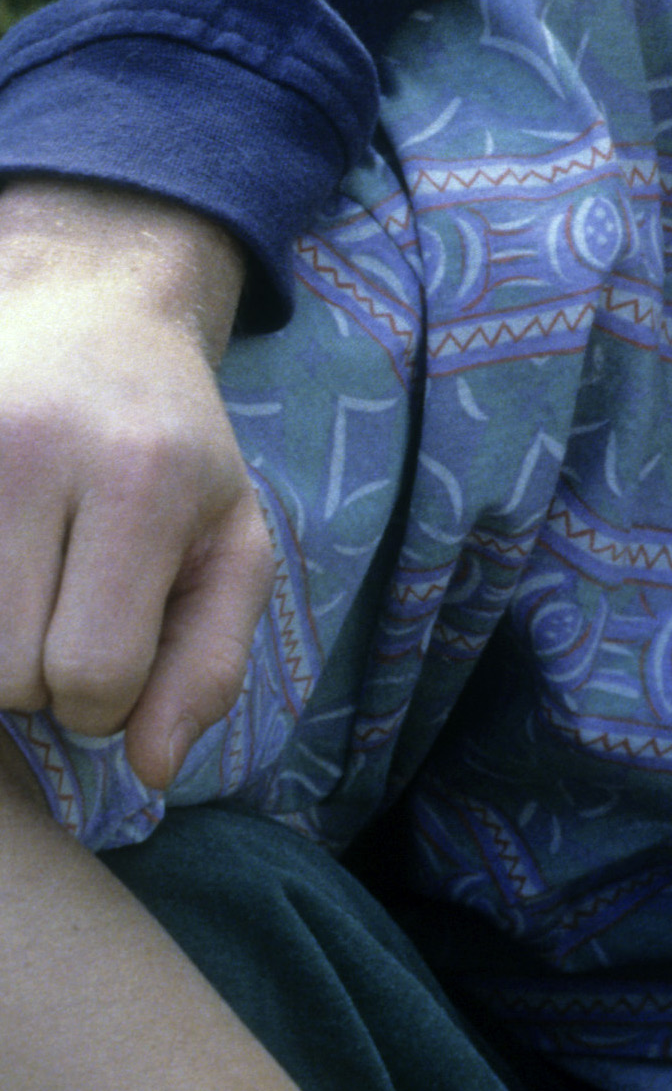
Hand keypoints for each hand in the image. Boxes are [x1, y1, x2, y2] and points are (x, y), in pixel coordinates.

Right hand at [0, 180, 270, 788]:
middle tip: (62, 611)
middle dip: (37, 674)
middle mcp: (30, 454)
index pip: (92, 673)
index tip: (117, 649)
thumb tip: (151, 771)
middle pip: (3, 673)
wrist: (89, 319)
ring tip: (23, 589)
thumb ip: (209, 661)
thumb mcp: (229, 542)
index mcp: (139, 477)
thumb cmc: (174, 449)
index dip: (104, 695)